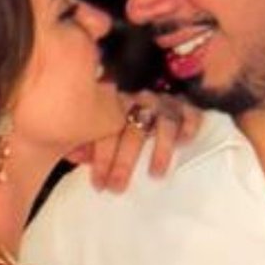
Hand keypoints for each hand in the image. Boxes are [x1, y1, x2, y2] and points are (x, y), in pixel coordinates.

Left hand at [66, 90, 201, 191]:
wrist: (162, 76)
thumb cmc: (124, 112)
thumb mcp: (102, 121)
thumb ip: (87, 138)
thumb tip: (74, 156)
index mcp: (116, 104)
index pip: (107, 132)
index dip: (102, 159)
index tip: (98, 185)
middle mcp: (140, 102)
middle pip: (133, 132)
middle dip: (124, 162)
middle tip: (117, 188)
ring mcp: (164, 102)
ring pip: (163, 124)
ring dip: (160, 150)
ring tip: (155, 175)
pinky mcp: (187, 104)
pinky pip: (190, 113)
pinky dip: (188, 126)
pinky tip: (185, 142)